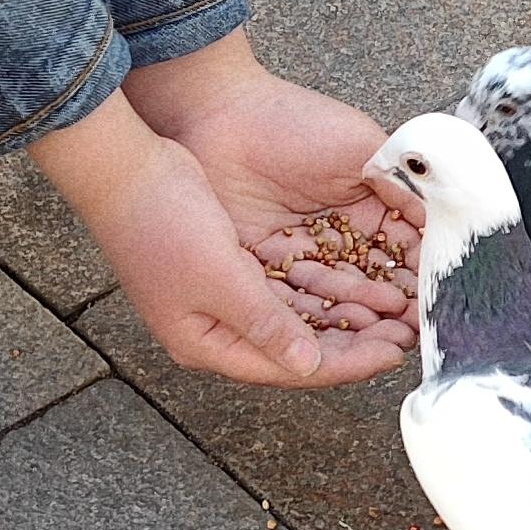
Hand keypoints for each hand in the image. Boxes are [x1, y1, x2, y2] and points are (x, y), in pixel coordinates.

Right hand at [31, 85, 409, 389]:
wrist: (124, 163)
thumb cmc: (161, 221)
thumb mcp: (219, 276)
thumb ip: (266, 323)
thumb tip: (310, 364)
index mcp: (206, 342)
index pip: (289, 366)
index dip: (345, 363)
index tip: (393, 352)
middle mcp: (217, 325)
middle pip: (298, 345)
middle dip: (353, 340)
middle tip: (406, 331)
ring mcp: (224, 292)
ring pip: (299, 313)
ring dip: (346, 310)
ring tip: (395, 305)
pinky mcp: (233, 260)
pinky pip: (291, 281)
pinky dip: (327, 281)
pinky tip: (363, 274)